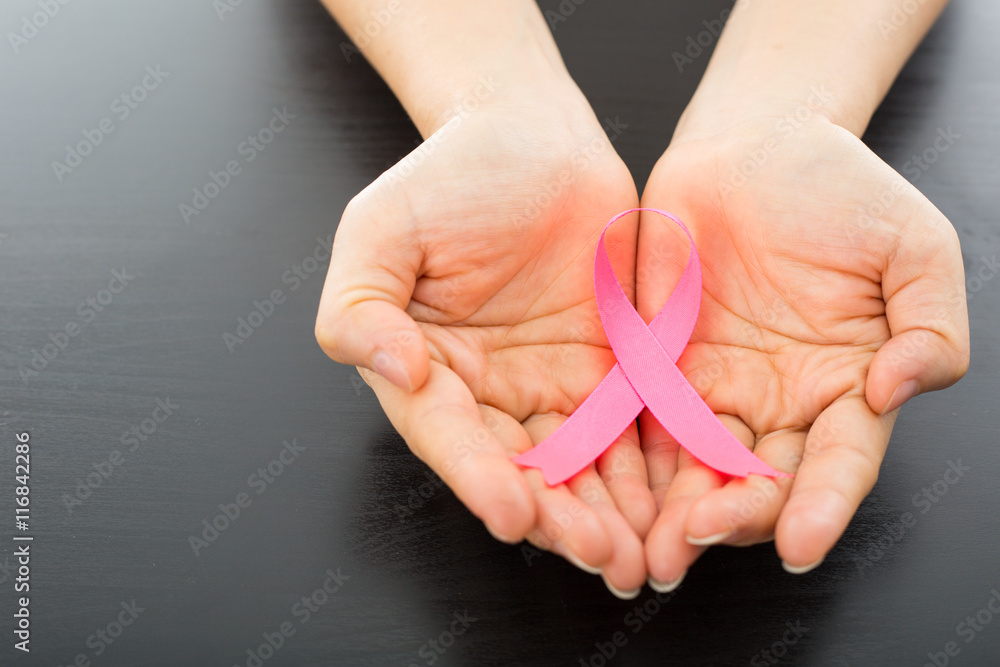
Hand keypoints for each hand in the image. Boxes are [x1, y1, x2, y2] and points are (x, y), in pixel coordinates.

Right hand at [315, 81, 655, 594]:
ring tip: (634, 553)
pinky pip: (630, 431)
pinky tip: (671, 507)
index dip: (477, 476)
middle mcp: (489, 395)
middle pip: (520, 470)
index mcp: (428, 372)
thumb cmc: (449, 176)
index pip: (450, 437)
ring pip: (579, 467)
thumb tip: (389, 366)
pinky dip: (648, 472)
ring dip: (606, 514)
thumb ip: (361, 303)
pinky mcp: (610, 373)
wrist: (532, 137)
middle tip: (594, 552)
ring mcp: (552, 387)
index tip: (509, 510)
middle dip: (556, 517)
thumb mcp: (381, 229)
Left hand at [637, 115, 968, 585]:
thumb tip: (899, 390)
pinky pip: (640, 421)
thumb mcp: (913, 247)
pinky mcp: (656, 367)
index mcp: (846, 386)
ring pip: (695, 469)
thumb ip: (929, 324)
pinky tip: (609, 492)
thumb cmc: (840, 189)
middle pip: (759, 484)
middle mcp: (779, 403)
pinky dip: (628, 461)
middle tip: (700, 541)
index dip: (821, 507)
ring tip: (653, 545)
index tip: (802, 546)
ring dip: (673, 511)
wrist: (752, 144)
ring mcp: (713, 389)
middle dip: (733, 520)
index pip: (837, 462)